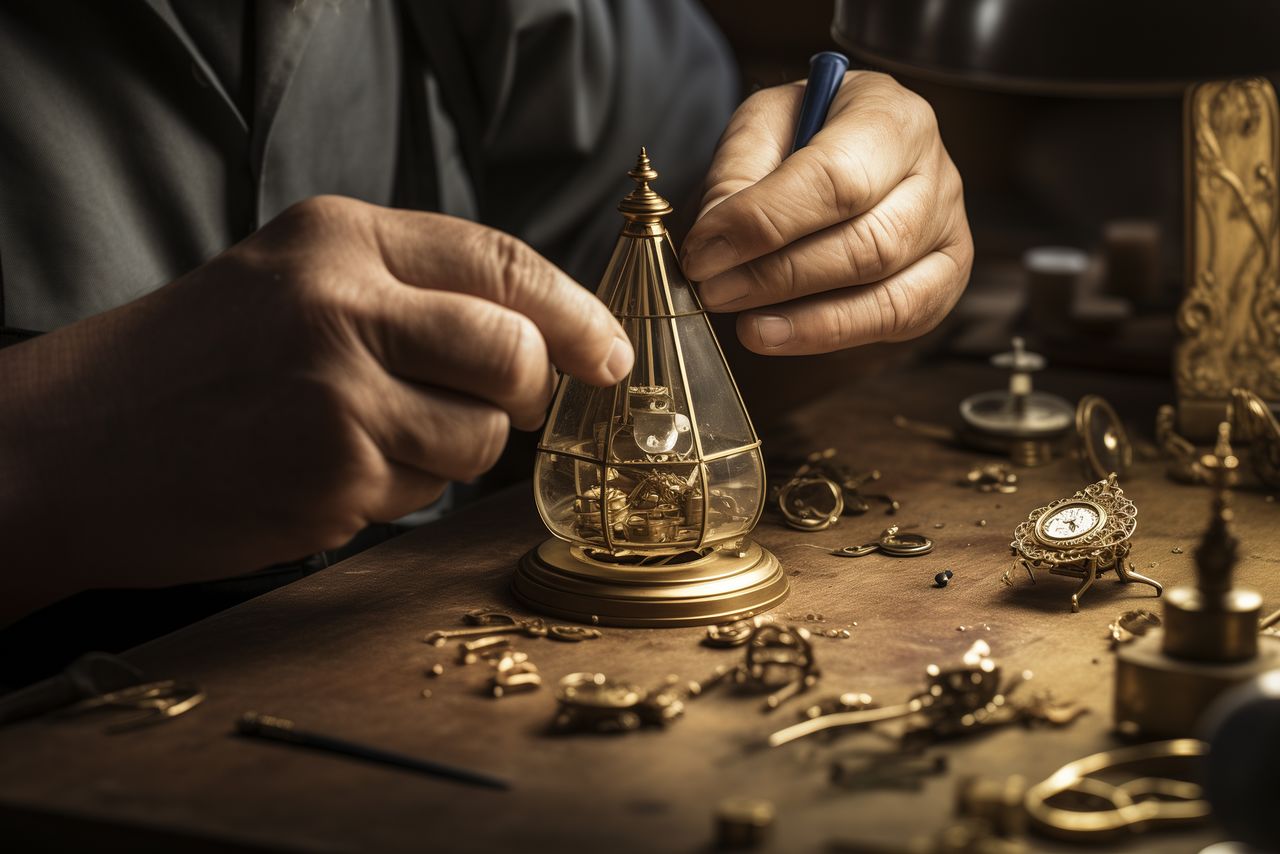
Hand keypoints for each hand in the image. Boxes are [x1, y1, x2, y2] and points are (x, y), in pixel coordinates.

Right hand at [0, 196, 630, 616]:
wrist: (66, 447)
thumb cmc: (193, 368)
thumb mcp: (291, 283)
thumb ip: (409, 294)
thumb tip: (543, 339)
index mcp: (338, 238)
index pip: (501, 263)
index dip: (575, 314)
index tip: (608, 355)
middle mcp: (343, 304)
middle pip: (514, 350)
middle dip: (530, 392)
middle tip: (505, 408)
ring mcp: (337, 393)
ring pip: (481, 437)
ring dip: (450, 453)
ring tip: (369, 441)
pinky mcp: (330, 476)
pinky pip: (421, 493)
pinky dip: (397, 493)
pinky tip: (326, 475)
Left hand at [682, 72, 972, 354]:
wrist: (846, 150)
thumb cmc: (802, 133)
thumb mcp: (761, 127)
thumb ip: (736, 176)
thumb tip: (715, 244)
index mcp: (890, 115)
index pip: (835, 178)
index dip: (764, 223)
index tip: (703, 251)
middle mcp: (933, 170)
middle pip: (865, 242)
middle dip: (776, 275)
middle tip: (713, 290)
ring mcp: (948, 228)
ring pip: (882, 287)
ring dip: (801, 315)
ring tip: (741, 321)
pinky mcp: (944, 279)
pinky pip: (895, 319)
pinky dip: (829, 334)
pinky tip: (776, 335)